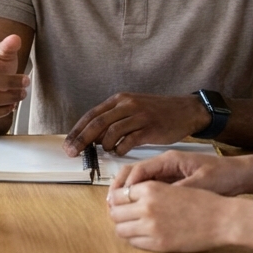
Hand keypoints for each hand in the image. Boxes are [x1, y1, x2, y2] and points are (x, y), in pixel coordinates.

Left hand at [63, 93, 208, 155]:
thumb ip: (113, 120)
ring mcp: (139, 116)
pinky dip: (120, 149)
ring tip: (107, 150)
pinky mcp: (150, 128)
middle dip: (81, 140)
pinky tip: (120, 151)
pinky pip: (128, 141)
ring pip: (111, 132)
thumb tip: (93, 138)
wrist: (185, 110)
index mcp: (119, 99)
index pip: (91, 115)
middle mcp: (127, 105)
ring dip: (105, 146)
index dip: (77, 131)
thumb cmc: (156, 112)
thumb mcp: (132, 109)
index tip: (68, 144)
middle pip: (97, 123)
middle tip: (72, 153)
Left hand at [106, 179, 234, 252]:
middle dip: (118, 214)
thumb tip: (126, 196)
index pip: (117, 195)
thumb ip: (148, 191)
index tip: (119, 204)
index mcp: (149, 188)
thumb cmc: (201, 201)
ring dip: (124, 228)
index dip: (116, 200)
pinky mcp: (159, 243)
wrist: (222, 219)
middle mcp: (146, 206)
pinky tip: (144, 235)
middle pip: (115, 213)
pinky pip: (134, 242)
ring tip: (134, 226)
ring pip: (120, 229)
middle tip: (125, 217)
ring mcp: (151, 226)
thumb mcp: (170, 187)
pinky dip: (135, 239)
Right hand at [110, 150, 246, 196]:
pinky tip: (135, 207)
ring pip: (139, 180)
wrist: (239, 174)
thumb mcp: (202, 183)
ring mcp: (167, 172)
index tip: (119, 198)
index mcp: (170, 159)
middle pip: (134, 172)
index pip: (140, 168)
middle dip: (120, 186)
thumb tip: (159, 199)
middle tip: (111, 202)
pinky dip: (139, 195)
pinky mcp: (170, 180)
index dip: (128, 184)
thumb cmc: (223, 175)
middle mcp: (165, 163)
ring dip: (128, 192)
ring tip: (118, 206)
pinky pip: (149, 187)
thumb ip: (180, 189)